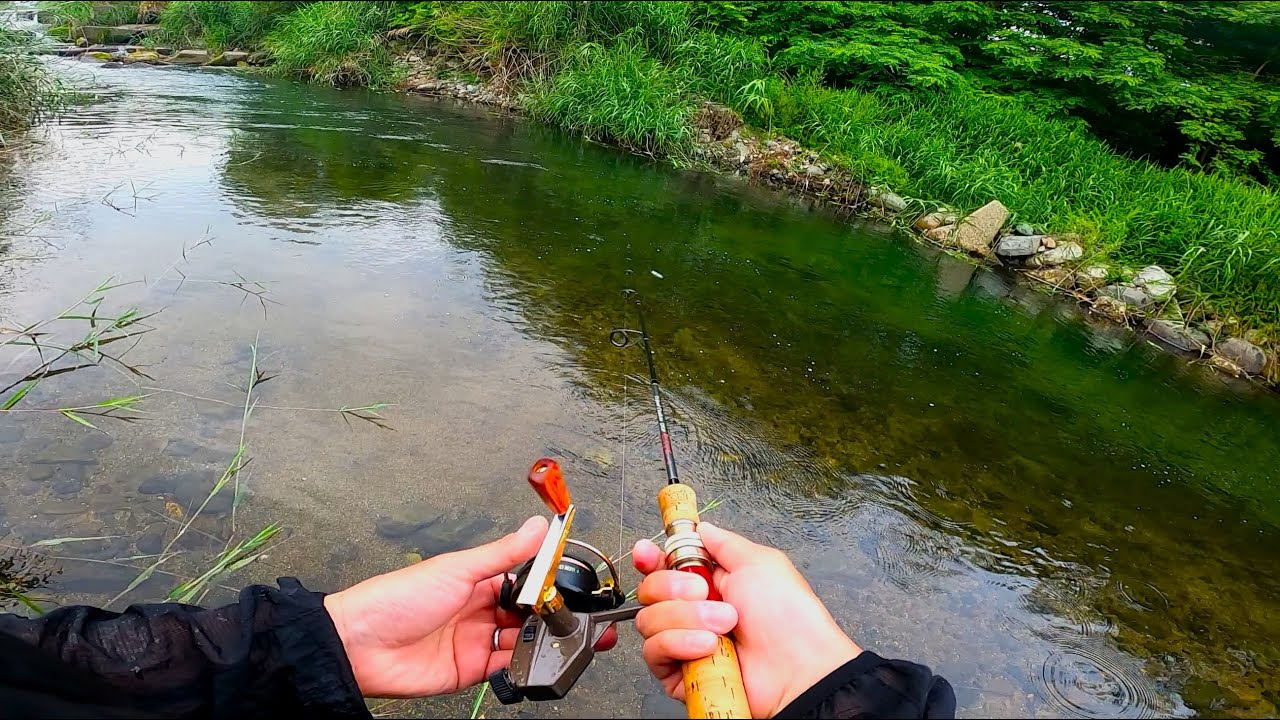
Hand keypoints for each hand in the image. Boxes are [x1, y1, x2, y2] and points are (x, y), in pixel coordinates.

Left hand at [325, 515, 616, 697]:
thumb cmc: (396, 599)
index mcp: (476, 581)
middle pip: (526, 614)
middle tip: (569, 615)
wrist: (360, 645)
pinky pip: (505, 669)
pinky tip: (528, 656)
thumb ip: (503, 552)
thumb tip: (536, 527)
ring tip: (551, 635)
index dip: (546, 583)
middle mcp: (478, 610)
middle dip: (549, 615)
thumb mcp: (457, 568)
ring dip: (537, 639)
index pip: (523, 581)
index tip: (569, 584)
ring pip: (520, 642)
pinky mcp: (469, 671)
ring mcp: (474, 641)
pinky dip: (520, 664)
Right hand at [632, 522, 861, 717]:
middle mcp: (693, 611)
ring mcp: (684, 642)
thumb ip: (723, 543)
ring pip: (650, 619)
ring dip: (685, 617)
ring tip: (722, 625)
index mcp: (710, 583)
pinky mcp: (679, 672)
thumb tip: (700, 527)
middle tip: (704, 591)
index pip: (663, 566)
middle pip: (650, 589)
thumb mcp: (759, 562)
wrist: (796, 667)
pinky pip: (654, 651)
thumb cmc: (788, 617)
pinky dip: (680, 643)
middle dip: (673, 587)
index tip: (647, 553)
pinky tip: (707, 645)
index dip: (650, 558)